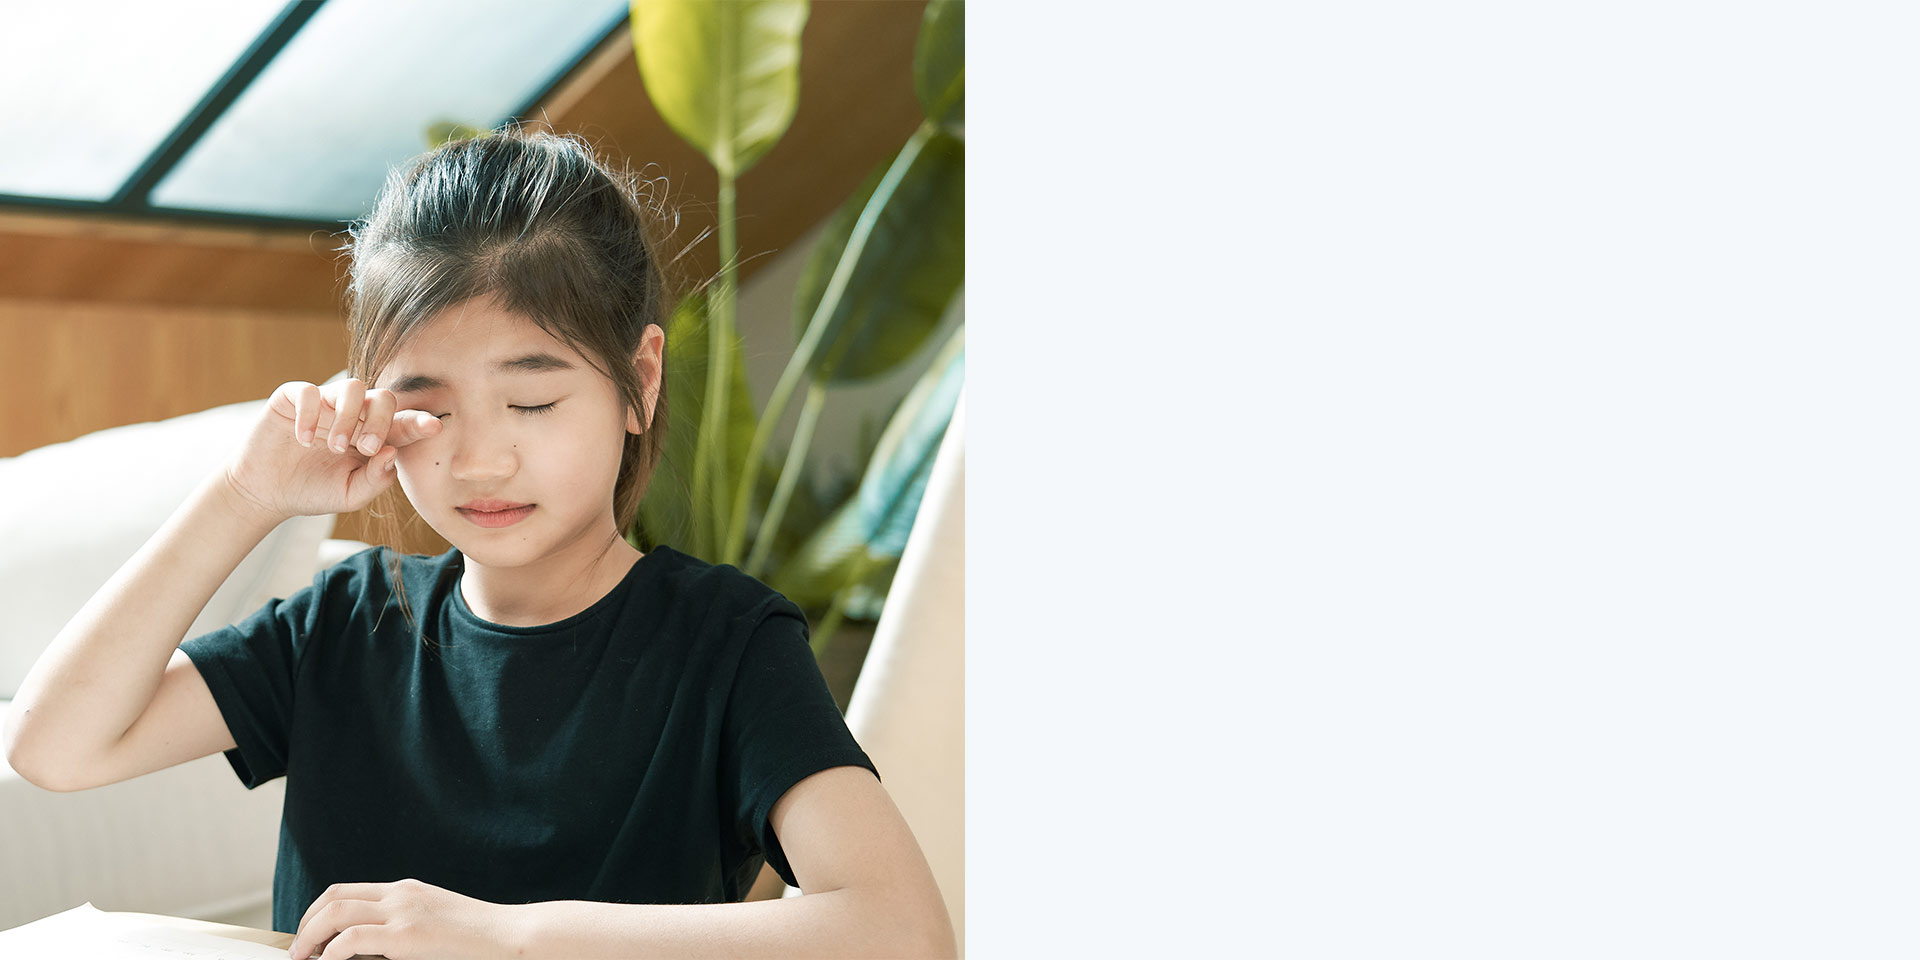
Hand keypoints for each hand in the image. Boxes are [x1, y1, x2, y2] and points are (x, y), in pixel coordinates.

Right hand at [222, 377, 442, 520]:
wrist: (266, 492)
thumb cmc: (313, 491)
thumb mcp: (350, 495)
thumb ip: (376, 478)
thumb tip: (392, 453)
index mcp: (374, 436)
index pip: (403, 423)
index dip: (419, 422)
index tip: (434, 426)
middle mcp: (353, 415)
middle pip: (382, 398)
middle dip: (380, 421)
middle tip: (368, 448)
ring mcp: (325, 404)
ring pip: (351, 387)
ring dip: (348, 416)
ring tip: (335, 447)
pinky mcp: (294, 398)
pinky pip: (309, 391)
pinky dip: (310, 414)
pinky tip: (303, 440)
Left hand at [287, 877, 521, 959]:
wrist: (507, 934)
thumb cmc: (476, 935)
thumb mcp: (435, 920)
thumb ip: (402, 924)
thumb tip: (366, 946)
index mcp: (405, 889)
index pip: (346, 891)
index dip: (318, 911)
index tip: (309, 935)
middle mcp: (399, 894)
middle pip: (333, 897)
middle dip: (306, 923)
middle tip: (298, 950)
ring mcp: (402, 912)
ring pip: (335, 913)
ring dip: (310, 937)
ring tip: (303, 958)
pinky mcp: (407, 935)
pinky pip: (352, 939)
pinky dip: (331, 952)